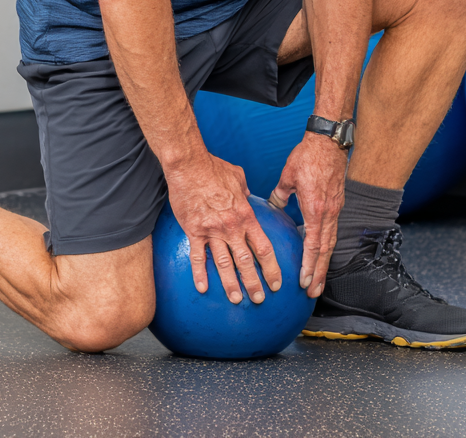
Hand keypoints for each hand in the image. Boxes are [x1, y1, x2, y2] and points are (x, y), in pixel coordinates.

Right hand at [165, 152, 281, 304]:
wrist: (189, 166)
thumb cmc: (214, 168)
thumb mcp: (238, 176)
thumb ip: (245, 190)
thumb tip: (247, 195)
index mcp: (245, 215)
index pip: (263, 247)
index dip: (271, 267)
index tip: (276, 281)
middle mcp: (232, 227)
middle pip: (246, 261)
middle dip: (254, 283)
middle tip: (259, 299)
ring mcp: (212, 231)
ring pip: (224, 264)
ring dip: (231, 284)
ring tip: (237, 300)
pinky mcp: (194, 231)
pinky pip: (197, 257)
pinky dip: (200, 274)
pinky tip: (202, 288)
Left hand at [268, 133, 346, 297]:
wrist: (329, 140)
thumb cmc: (308, 155)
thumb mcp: (289, 175)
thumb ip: (280, 193)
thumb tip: (274, 205)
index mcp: (315, 208)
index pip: (313, 244)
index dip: (309, 266)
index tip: (304, 282)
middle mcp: (328, 213)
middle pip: (325, 250)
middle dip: (320, 274)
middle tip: (314, 293)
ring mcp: (335, 209)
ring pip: (331, 243)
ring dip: (325, 264)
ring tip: (319, 282)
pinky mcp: (337, 203)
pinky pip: (332, 231)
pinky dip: (326, 247)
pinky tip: (320, 255)